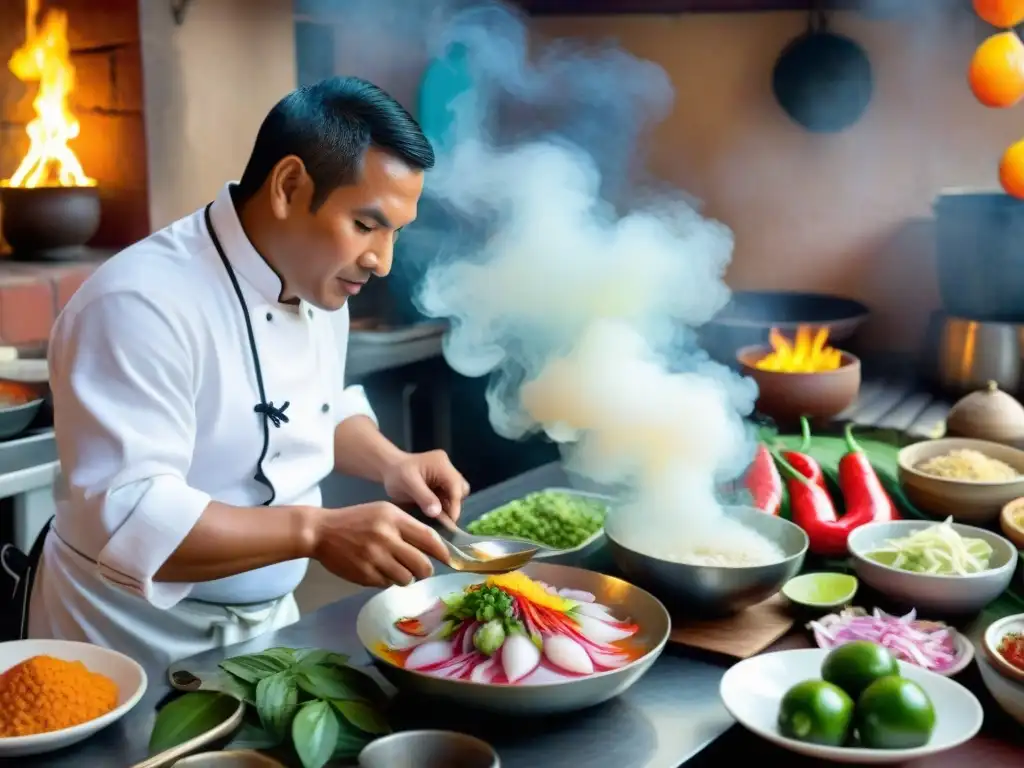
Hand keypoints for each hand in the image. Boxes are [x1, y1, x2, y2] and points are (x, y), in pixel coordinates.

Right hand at [311, 502, 450, 587]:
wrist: (321, 531)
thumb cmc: (356, 520)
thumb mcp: (383, 512)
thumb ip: (406, 526)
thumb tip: (434, 545)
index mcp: (393, 519)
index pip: (428, 538)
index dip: (443, 551)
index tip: (449, 559)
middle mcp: (386, 538)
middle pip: (422, 564)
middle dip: (426, 570)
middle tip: (422, 569)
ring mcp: (375, 558)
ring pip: (406, 578)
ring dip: (407, 577)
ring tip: (397, 568)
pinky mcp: (364, 575)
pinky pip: (387, 584)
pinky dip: (388, 580)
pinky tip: (379, 570)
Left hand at [382, 449, 469, 522]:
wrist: (389, 468)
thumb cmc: (396, 474)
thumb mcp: (408, 484)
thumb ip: (424, 497)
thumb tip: (437, 513)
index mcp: (441, 464)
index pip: (456, 487)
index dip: (455, 505)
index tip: (450, 523)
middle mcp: (447, 467)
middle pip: (461, 489)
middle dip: (454, 505)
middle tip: (444, 519)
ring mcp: (446, 475)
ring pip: (456, 494)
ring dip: (449, 506)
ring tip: (438, 517)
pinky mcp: (442, 482)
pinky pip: (448, 496)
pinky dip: (444, 505)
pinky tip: (434, 513)